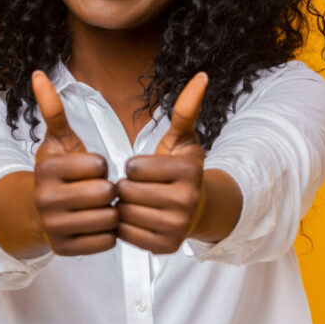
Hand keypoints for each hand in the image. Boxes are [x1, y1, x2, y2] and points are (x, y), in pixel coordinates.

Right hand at [30, 70, 118, 255]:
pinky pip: (107, 242)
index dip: (101, 166)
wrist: (37, 213)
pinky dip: (108, 234)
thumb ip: (53, 110)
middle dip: (108, 190)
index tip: (90, 169)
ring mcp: (55, 227)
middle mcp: (47, 199)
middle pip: (105, 194)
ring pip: (108, 219)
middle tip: (97, 190)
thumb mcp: (58, 141)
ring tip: (98, 207)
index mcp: (48, 170)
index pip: (99, 165)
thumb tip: (39, 74)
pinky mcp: (65, 250)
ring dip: (110, 212)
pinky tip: (95, 224)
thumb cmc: (58, 172)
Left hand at [116, 72, 208, 253]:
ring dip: (124, 207)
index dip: (133, 166)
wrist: (198, 210)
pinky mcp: (165, 246)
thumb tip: (201, 76)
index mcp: (187, 171)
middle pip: (127, 191)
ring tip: (138, 202)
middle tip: (138, 187)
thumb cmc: (182, 171)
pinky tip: (138, 218)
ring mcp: (176, 226)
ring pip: (124, 213)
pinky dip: (125, 226)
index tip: (144, 169)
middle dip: (126, 187)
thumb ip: (185, 109)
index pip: (134, 168)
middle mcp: (186, 200)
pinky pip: (125, 234)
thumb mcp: (182, 139)